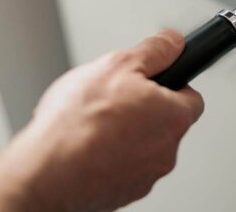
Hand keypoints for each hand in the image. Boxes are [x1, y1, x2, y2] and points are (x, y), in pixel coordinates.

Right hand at [0, 29, 202, 211]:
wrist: (44, 174)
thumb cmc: (78, 124)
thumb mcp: (118, 64)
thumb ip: (154, 50)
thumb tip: (173, 42)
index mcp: (174, 118)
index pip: (191, 95)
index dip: (170, 82)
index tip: (152, 78)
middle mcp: (166, 151)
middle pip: (164, 120)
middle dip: (142, 106)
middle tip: (113, 98)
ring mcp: (144, 176)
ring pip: (141, 143)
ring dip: (123, 131)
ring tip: (91, 122)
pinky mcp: (121, 192)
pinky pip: (120, 165)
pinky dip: (107, 154)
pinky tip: (83, 144)